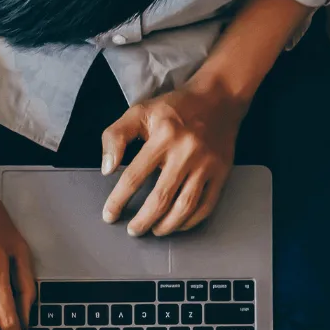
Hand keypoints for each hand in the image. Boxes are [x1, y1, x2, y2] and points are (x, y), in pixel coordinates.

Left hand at [100, 84, 247, 236]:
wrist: (218, 98)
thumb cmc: (174, 108)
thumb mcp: (139, 112)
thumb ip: (115, 137)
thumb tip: (107, 169)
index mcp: (163, 137)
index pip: (134, 176)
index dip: (118, 200)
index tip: (109, 215)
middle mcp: (186, 152)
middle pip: (161, 198)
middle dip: (143, 220)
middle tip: (133, 230)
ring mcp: (206, 164)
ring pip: (185, 206)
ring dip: (167, 225)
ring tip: (154, 230)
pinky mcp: (221, 172)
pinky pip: (206, 205)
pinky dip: (190, 221)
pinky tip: (177, 224)